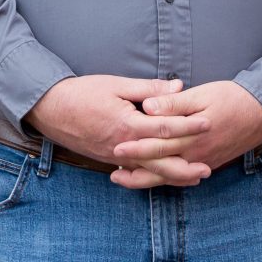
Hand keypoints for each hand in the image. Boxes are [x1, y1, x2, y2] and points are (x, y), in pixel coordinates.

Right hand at [25, 75, 211, 184]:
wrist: (52, 109)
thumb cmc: (84, 93)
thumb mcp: (117, 84)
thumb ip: (149, 89)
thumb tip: (178, 87)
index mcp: (128, 124)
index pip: (165, 127)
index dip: (188, 125)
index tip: (207, 123)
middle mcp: (124, 146)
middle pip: (161, 159)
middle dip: (186, 162)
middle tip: (209, 165)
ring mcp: (116, 157)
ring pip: (149, 170)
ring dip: (173, 175)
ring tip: (193, 177)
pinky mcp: (109, 160)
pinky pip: (135, 172)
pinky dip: (152, 176)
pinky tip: (163, 177)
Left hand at [111, 80, 261, 189]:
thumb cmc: (231, 98)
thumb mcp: (202, 95)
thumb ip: (173, 103)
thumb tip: (148, 107)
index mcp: (191, 136)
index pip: (157, 145)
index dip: (135, 146)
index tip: (116, 146)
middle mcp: (196, 154)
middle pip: (160, 167)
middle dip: (135, 169)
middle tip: (113, 172)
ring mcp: (203, 161)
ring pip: (170, 177)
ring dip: (147, 179)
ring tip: (125, 179)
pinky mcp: (210, 163)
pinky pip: (183, 176)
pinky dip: (166, 179)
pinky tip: (156, 177)